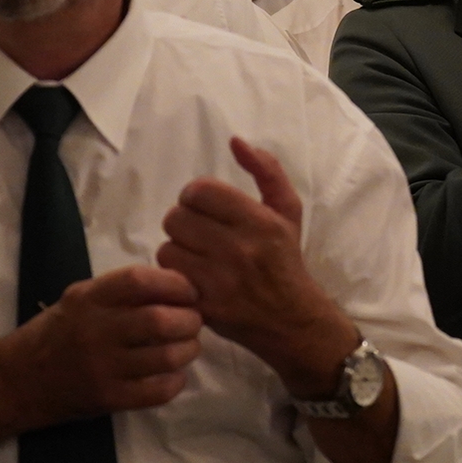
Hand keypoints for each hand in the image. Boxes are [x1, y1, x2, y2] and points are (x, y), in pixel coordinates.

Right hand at [0, 265, 205, 431]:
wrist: (17, 381)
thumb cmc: (56, 333)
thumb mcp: (80, 298)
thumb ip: (121, 292)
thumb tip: (176, 287)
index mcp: (89, 298)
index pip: (141, 281)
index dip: (176, 284)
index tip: (189, 292)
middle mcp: (95, 330)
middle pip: (160, 320)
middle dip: (190, 320)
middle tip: (193, 322)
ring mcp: (102, 368)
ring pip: (166, 357)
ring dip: (188, 350)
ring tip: (187, 346)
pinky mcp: (107, 399)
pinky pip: (158, 391)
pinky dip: (176, 381)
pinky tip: (173, 374)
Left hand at [158, 139, 355, 396]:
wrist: (293, 322)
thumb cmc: (286, 262)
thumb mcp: (288, 212)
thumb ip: (267, 171)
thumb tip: (236, 141)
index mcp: (260, 221)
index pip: (200, 191)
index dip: (195, 196)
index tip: (204, 208)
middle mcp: (240, 249)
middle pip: (176, 218)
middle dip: (184, 223)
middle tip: (197, 234)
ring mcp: (221, 281)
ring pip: (168, 248)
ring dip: (177, 250)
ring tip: (195, 257)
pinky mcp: (205, 306)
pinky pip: (169, 277)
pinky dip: (175, 276)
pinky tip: (192, 278)